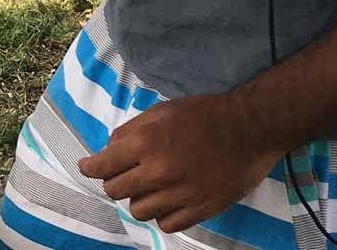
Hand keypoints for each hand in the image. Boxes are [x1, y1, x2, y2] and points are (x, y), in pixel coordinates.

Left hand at [79, 93, 282, 232]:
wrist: (250, 128)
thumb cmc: (203, 115)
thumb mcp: (159, 111)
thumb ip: (129, 131)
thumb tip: (109, 149)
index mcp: (145, 144)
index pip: (102, 166)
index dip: (90, 168)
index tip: (87, 167)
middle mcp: (159, 172)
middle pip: (115, 191)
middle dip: (114, 181)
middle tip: (123, 174)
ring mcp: (181, 194)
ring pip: (138, 211)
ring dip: (138, 199)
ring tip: (148, 187)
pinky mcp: (202, 209)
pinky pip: (167, 224)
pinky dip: (162, 214)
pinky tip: (167, 201)